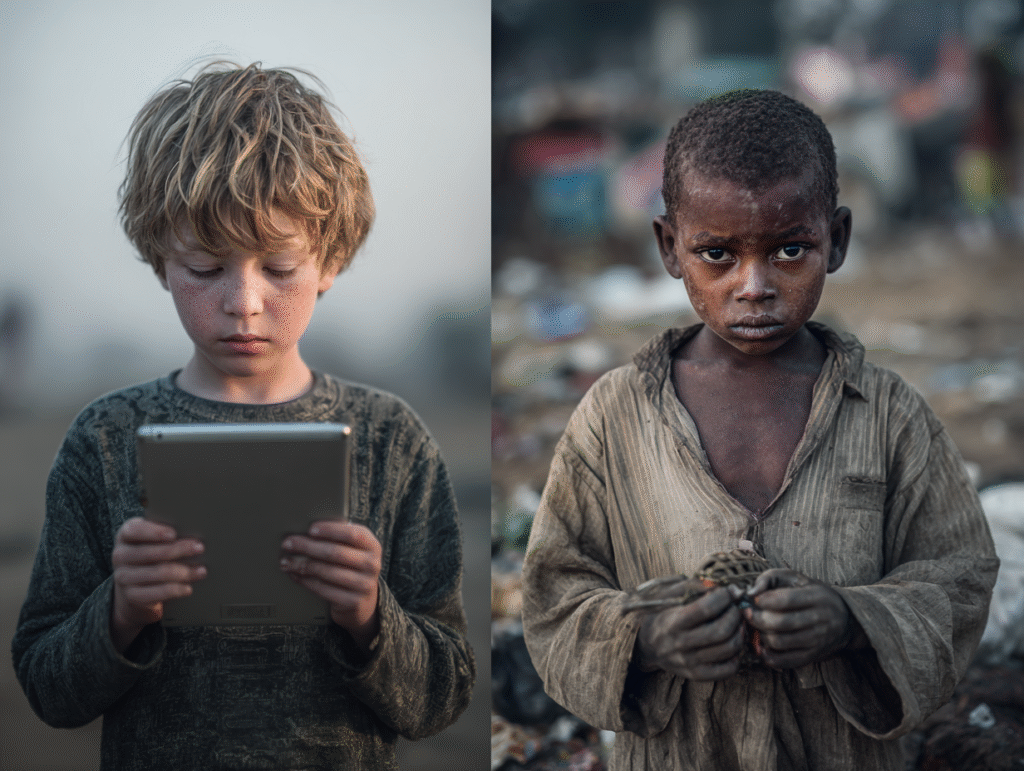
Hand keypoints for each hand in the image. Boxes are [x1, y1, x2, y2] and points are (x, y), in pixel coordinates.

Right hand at [111, 516, 204, 652]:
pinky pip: (157, 593)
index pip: (135, 530)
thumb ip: (166, 533)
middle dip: (179, 550)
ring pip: (157, 573)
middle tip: (199, 548)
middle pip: (150, 553)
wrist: (134, 585)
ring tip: (201, 571)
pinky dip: (176, 590)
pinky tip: (188, 588)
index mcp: (125, 535)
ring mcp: (123, 577)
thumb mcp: (153, 539)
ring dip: (183, 572)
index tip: (174, 534)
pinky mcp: (131, 596)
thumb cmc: (151, 553)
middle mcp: (120, 555)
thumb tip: (191, 530)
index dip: (154, 532)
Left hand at [281, 521, 381, 650]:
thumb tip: (309, 530)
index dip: (331, 530)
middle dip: (307, 547)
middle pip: (335, 552)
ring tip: (286, 561)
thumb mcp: (354, 550)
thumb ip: (339, 538)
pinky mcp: (351, 602)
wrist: (364, 602)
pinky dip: (305, 581)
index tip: (310, 529)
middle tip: (288, 544)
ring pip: (326, 571)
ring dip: (301, 565)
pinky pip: (322, 589)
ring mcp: (364, 585)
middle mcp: (371, 565)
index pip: (353, 534)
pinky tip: (295, 574)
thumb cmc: (352, 568)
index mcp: (372, 546)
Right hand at [635, 586, 743, 680]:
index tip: (728, 592)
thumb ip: (692, 586)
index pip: (706, 609)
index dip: (723, 598)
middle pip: (720, 631)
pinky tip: (732, 643)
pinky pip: (727, 670)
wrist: (645, 644)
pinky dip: (737, 656)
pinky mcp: (697, 675)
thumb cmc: (660, 614)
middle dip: (735, 615)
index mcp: (672, 622)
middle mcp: (680, 644)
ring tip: (737, 623)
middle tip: (735, 607)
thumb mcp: (669, 595)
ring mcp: (689, 662)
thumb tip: (719, 586)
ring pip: (728, 649)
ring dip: (739, 633)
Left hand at [744, 568, 862, 668]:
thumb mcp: (796, 578)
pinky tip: (760, 646)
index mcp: (816, 597)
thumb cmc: (812, 593)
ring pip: (780, 642)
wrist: (845, 620)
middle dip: (756, 618)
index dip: (763, 600)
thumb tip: (750, 593)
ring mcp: (817, 640)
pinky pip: (785, 660)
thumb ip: (770, 578)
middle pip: (780, 623)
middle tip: (747, 613)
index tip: (752, 599)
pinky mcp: (813, 656)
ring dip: (760, 636)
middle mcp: (819, 619)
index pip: (785, 600)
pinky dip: (768, 656)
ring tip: (755, 627)